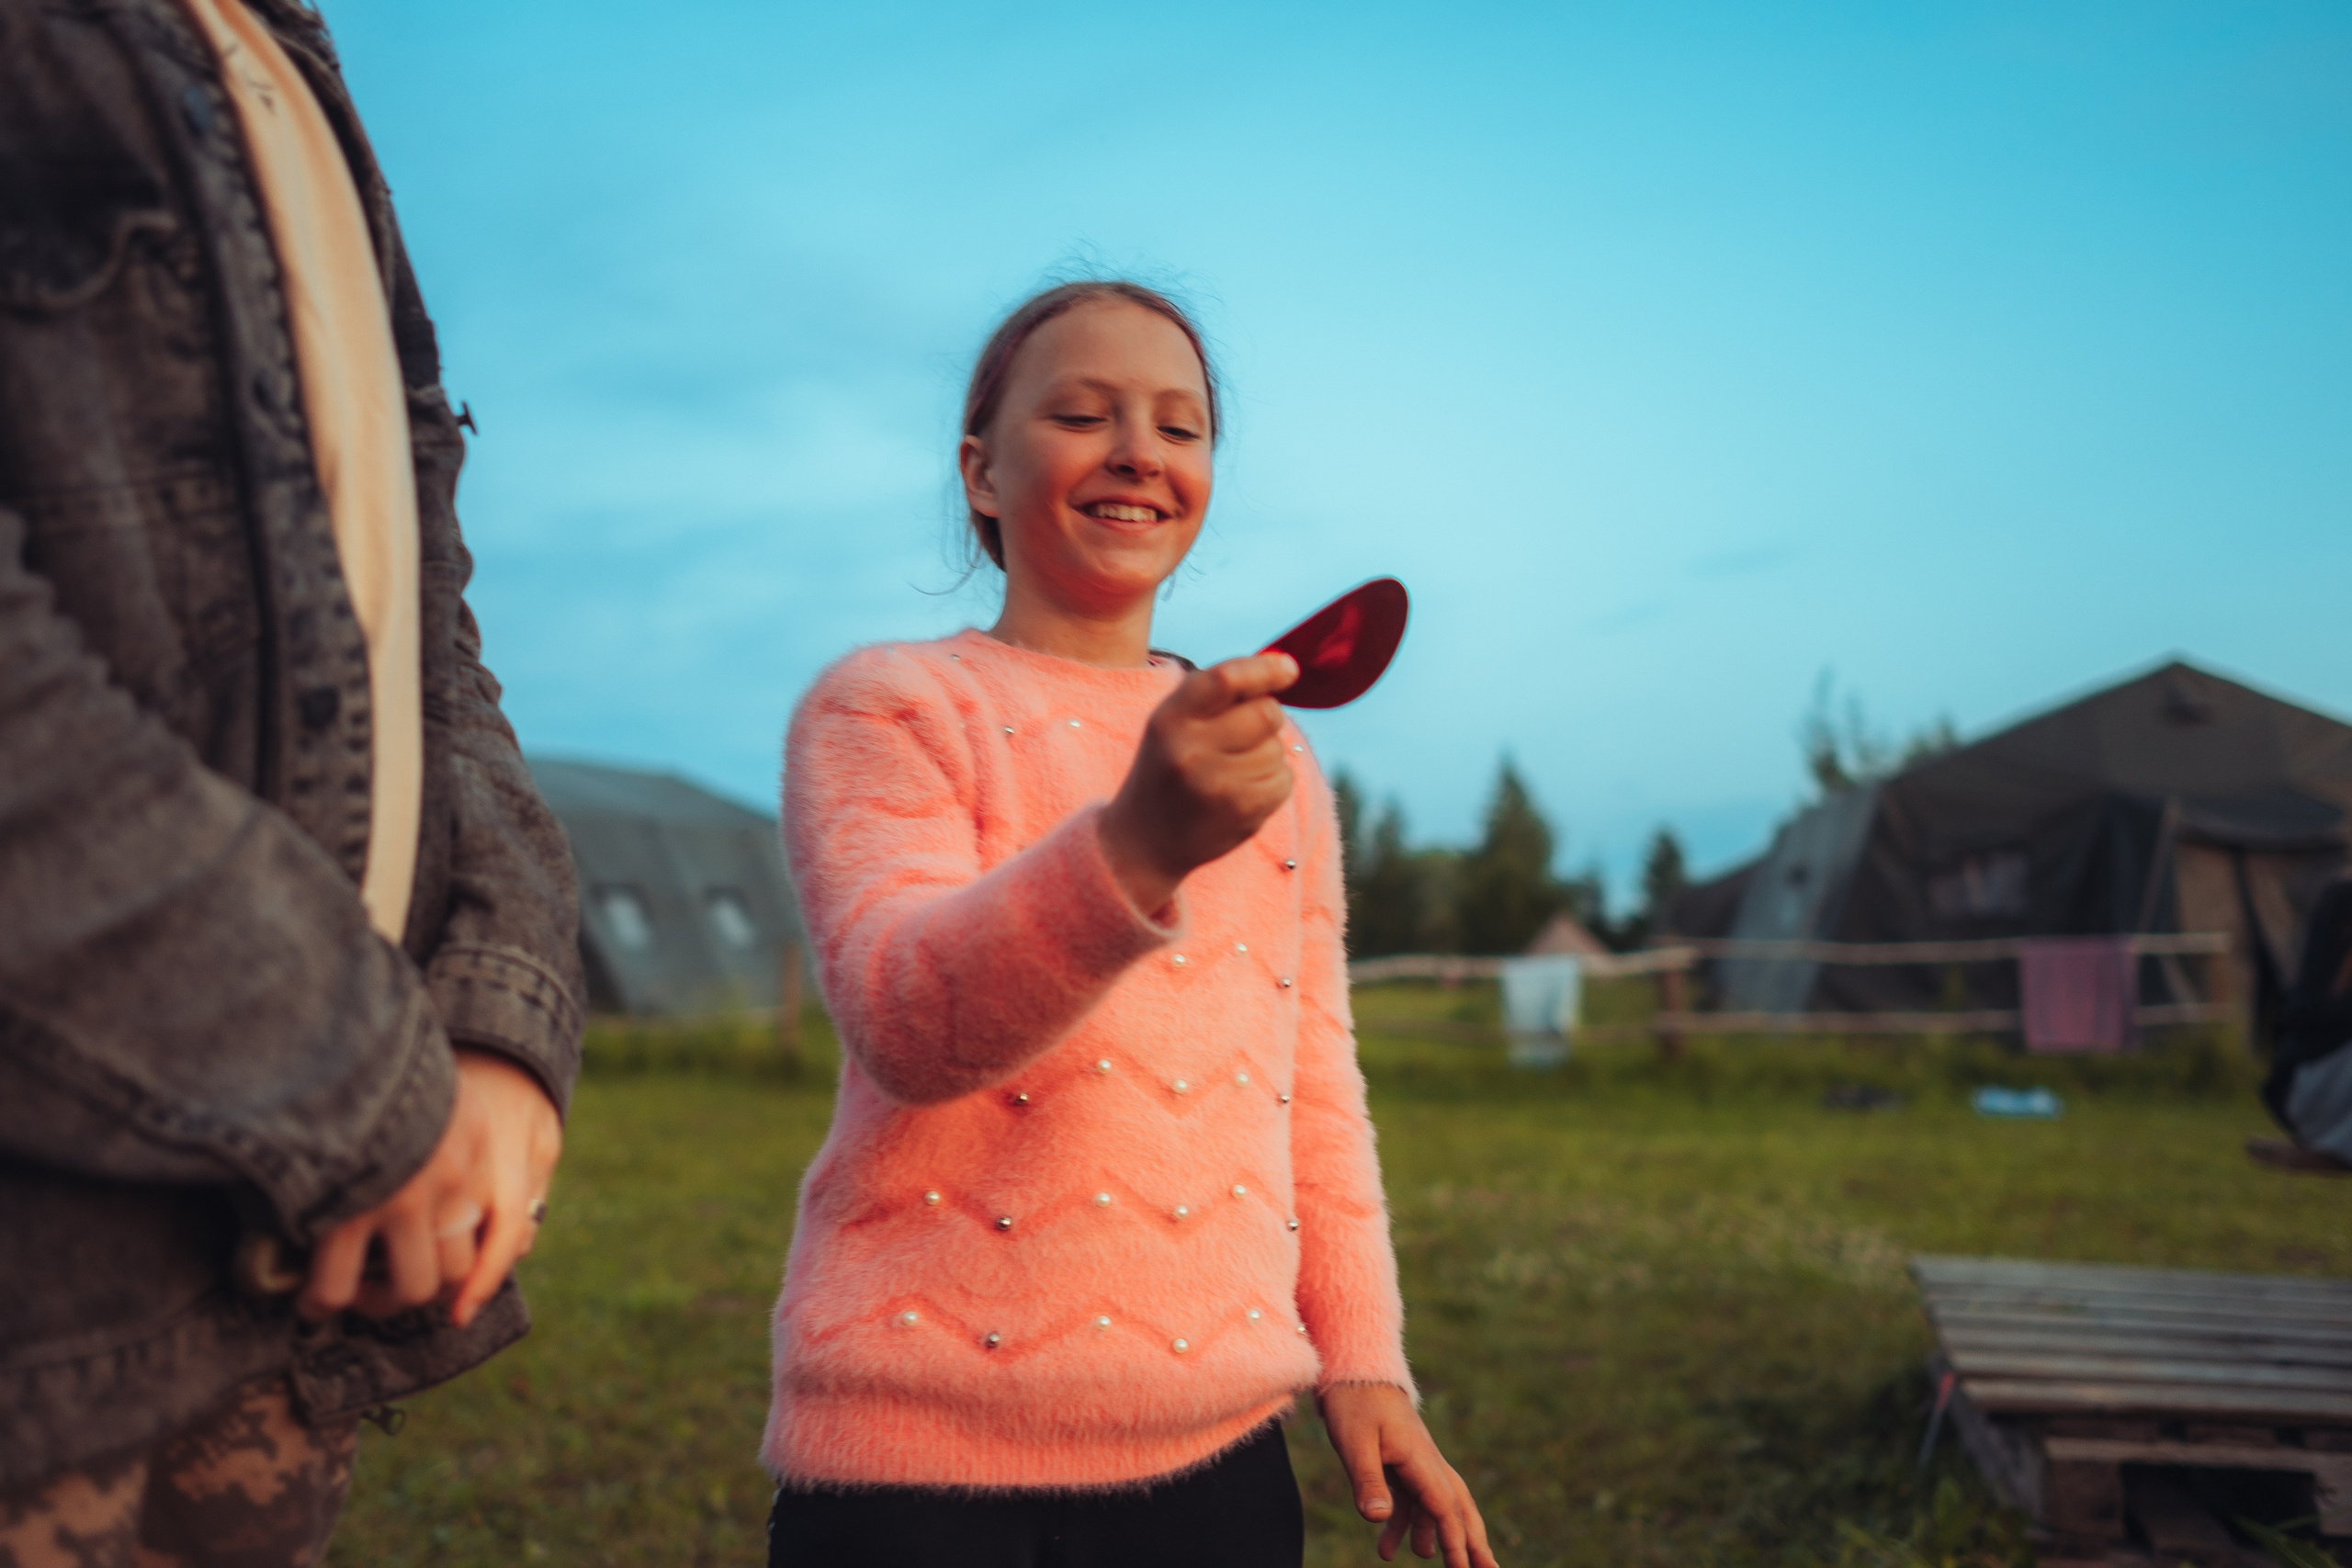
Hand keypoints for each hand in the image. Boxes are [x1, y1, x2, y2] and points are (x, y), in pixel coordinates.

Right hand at [299, 1048, 561, 1327]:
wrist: (346, 1033)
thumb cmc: (393, 1059)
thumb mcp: (451, 1087)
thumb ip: (467, 1134)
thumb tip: (481, 1187)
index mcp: (484, 1149)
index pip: (507, 1235)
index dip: (484, 1279)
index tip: (460, 1310)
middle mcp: (454, 1181)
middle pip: (458, 1269)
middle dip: (423, 1289)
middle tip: (385, 1290)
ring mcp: (403, 1199)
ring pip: (409, 1285)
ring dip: (380, 1299)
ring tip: (351, 1295)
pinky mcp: (346, 1209)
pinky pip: (337, 1282)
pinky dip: (324, 1299)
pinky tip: (311, 1299)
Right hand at [1098, 651, 1298, 913]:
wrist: (1145, 839)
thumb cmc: (1170, 766)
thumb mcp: (1175, 722)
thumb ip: (1218, 692)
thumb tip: (1286, 668)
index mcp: (1169, 719)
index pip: (1226, 679)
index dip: (1265, 669)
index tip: (1289, 669)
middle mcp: (1189, 751)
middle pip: (1266, 713)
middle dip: (1267, 716)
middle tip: (1244, 733)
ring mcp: (1216, 786)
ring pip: (1277, 749)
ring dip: (1267, 754)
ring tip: (1231, 770)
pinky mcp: (1241, 813)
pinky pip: (1284, 780)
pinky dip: (1272, 782)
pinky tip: (1241, 792)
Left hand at [1319, 1383, 1498, 1567]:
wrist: (1353, 1370)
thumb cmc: (1355, 1402)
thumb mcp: (1355, 1442)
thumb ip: (1367, 1480)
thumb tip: (1378, 1519)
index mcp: (1421, 1459)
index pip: (1445, 1507)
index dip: (1456, 1540)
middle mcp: (1427, 1463)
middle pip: (1458, 1508)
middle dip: (1474, 1542)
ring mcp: (1416, 1464)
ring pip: (1439, 1507)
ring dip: (1445, 1539)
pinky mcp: (1401, 1464)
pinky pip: (1411, 1502)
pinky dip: (1406, 1527)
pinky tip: (1387, 1551)